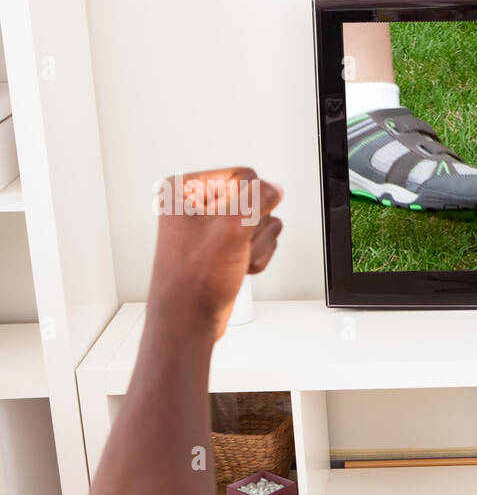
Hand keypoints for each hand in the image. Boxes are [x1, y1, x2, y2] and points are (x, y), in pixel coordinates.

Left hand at [147, 167, 282, 341]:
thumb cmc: (194, 279)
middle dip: (253, 228)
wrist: (189, 319)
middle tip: (231, 247)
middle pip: (256, 200)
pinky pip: (259, 241)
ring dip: (257, 245)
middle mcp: (197, 205)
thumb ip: (258, 199)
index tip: (231, 227)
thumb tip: (274, 189)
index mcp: (184, 189)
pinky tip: (237, 268)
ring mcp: (213, 227)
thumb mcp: (231, 229)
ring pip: (262, 223)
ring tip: (233, 260)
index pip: (244, 176)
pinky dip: (255, 256)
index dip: (249, 204)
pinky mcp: (225, 246)